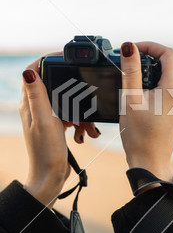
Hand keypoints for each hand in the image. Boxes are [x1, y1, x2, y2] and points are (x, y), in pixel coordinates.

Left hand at [20, 55, 99, 207]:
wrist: (51, 176)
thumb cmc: (45, 152)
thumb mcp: (44, 120)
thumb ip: (38, 96)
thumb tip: (28, 71)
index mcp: (29, 103)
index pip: (33, 71)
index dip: (46, 60)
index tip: (63, 56)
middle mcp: (35, 107)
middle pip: (53, 84)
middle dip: (70, 88)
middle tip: (83, 91)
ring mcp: (46, 116)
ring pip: (65, 100)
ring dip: (77, 108)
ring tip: (83, 123)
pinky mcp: (55, 124)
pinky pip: (70, 114)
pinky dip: (78, 119)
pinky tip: (82, 130)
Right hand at [119, 41, 172, 181]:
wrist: (150, 162)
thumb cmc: (140, 135)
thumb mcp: (131, 99)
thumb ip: (130, 71)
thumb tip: (129, 46)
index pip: (167, 53)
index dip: (149, 45)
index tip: (131, 49)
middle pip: (165, 64)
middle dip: (144, 59)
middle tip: (125, 64)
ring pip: (162, 77)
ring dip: (145, 73)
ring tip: (127, 81)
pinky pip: (162, 89)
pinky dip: (149, 86)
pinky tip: (135, 96)